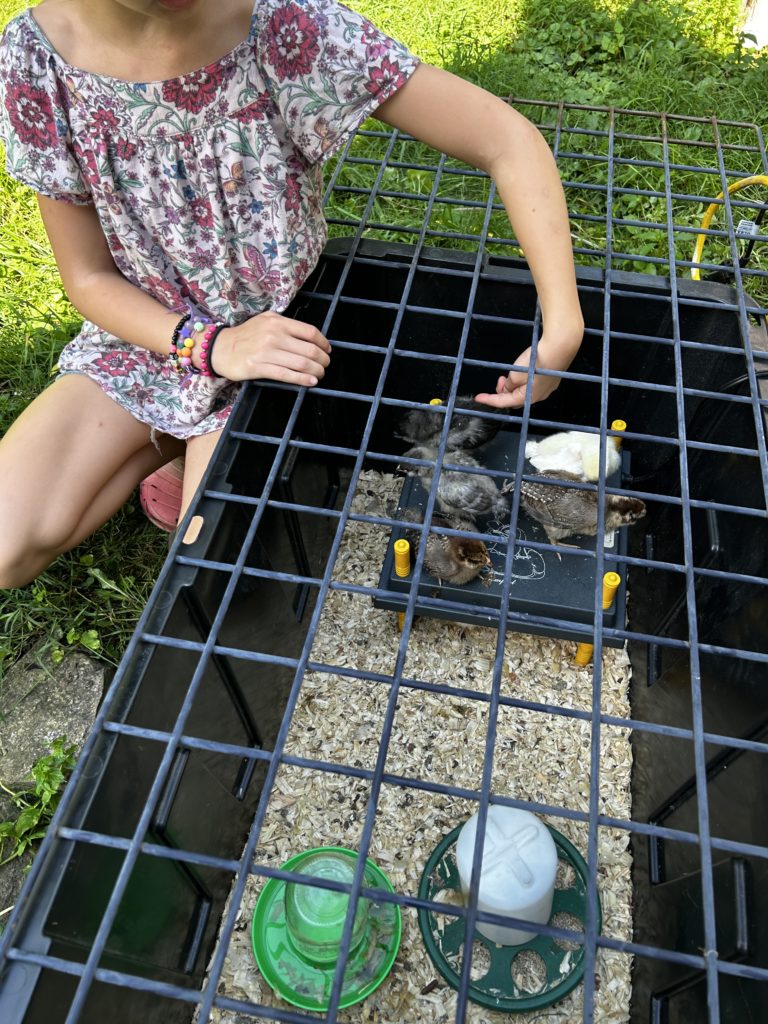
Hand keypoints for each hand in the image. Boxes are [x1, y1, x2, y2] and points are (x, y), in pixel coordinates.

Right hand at [208, 311, 330, 385]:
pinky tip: (310, 382)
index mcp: (278, 322)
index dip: (324, 343)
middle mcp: (273, 335)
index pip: (310, 332)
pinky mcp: (258, 367)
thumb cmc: (246, 336)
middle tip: (325, 365)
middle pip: (309, 350)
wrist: (220, 348)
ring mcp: (266, 352)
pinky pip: (287, 375)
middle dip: (323, 360)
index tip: (327, 350)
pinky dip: (302, 380)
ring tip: (319, 375)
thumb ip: (286, 325)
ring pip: (301, 363)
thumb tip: (310, 337)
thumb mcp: (266, 321)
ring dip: (316, 371)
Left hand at [474, 329, 582, 408]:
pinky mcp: (550, 379)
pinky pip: (533, 384)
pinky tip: (522, 371)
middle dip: (504, 392)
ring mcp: (546, 388)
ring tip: (510, 373)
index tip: (478, 397)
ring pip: (524, 391)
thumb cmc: (537, 362)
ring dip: (514, 385)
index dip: (489, 400)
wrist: (559, 348)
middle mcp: (539, 396)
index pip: (503, 402)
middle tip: (500, 380)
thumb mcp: (515, 375)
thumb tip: (508, 387)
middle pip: (515, 399)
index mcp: (527, 398)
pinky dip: (523, 380)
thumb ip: (508, 384)